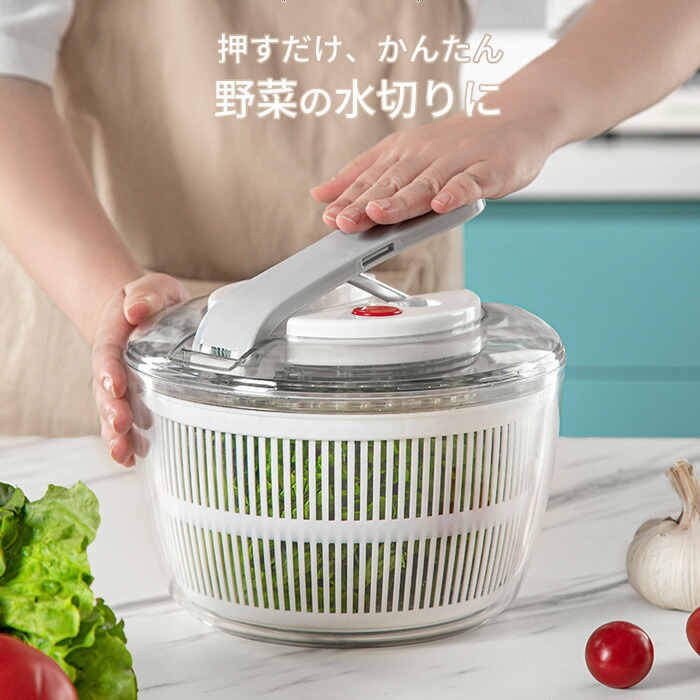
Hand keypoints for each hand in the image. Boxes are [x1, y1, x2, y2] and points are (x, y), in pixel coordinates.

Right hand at [91, 273, 189, 465]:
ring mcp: (119, 386)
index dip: (109, 370)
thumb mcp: (152, 287)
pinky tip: (133, 461)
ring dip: (115, 433)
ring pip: (110, 412)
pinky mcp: (131, 399)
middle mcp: (111, 366)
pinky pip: (124, 424)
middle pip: (104, 390)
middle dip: (111, 409)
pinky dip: (128, 443)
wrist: (145, 312)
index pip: (107, 353)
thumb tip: (137, 307)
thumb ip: (146, 294)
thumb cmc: (151, 301)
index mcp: (115, 335)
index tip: (115, 385)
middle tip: (120, 425)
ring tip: (122, 451)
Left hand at [310, 108, 554, 232]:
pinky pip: (470, 183)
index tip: (328, 217)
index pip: (370, 178)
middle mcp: (425, 155)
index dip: (348, 198)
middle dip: (365, 203)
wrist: (514, 118)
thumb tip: (321, 194)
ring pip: (426, 183)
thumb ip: (362, 175)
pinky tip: (442, 206)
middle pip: (392, 182)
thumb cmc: (457, 146)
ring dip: (401, 201)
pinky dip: (456, 194)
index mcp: (402, 153)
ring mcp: (457, 162)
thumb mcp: (402, 155)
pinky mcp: (489, 170)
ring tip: (379, 214)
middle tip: (344, 222)